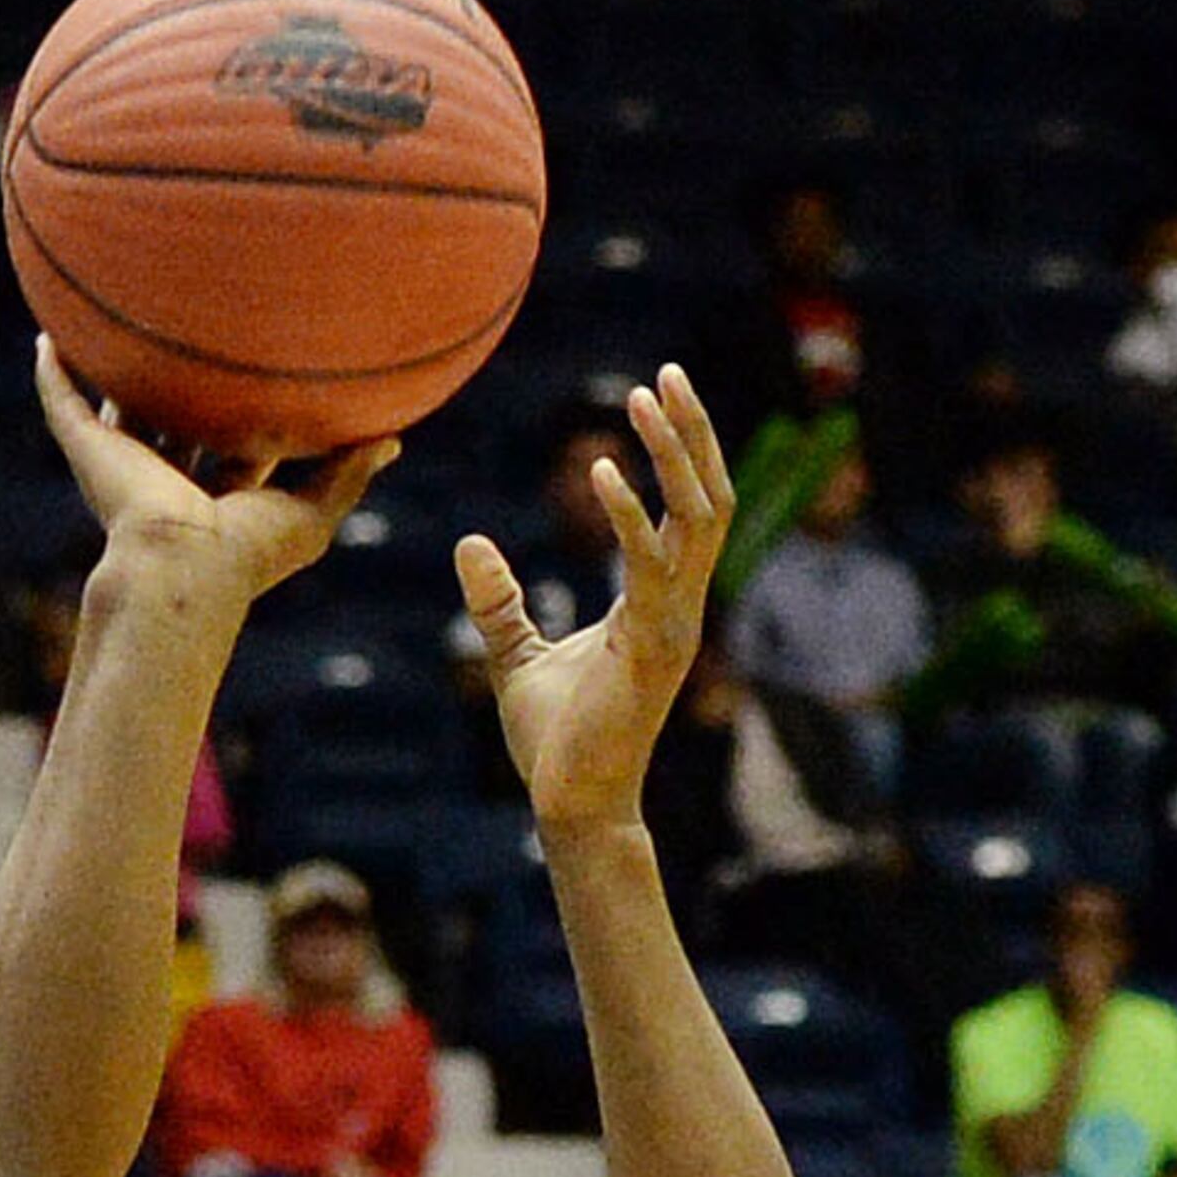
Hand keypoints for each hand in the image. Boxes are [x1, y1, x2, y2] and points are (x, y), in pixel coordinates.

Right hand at [35, 337, 391, 599]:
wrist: (180, 567)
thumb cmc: (246, 555)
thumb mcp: (310, 514)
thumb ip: (347, 475)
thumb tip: (393, 439)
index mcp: (216, 499)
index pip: (231, 451)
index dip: (247, 419)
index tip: (262, 375)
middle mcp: (168, 481)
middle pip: (174, 425)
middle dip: (181, 392)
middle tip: (193, 336)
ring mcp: (124, 465)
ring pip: (119, 410)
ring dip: (117, 375)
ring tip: (115, 323)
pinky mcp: (89, 452)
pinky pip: (62, 403)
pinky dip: (53, 372)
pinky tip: (48, 336)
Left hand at [455, 365, 730, 833]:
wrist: (570, 805)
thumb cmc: (555, 742)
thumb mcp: (515, 654)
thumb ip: (499, 599)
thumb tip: (469, 542)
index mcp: (658, 602)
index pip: (689, 510)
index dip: (682, 450)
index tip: (657, 393)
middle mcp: (679, 606)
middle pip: (708, 499)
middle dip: (693, 433)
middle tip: (668, 371)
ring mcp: (673, 625)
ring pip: (696, 520)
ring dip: (674, 454)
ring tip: (645, 396)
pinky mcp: (651, 647)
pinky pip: (649, 566)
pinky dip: (628, 515)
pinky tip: (602, 471)